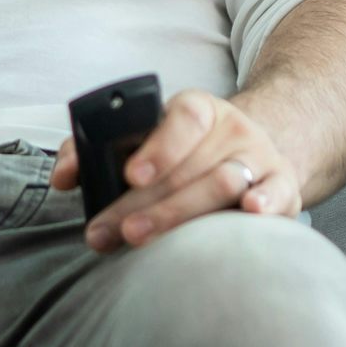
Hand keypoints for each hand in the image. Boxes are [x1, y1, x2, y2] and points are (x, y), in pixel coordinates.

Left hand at [51, 88, 303, 252]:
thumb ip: (91, 150)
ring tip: (140, 237)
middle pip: (191, 166)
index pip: (182, 118)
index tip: (130, 175)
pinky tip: (250, 213)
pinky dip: (266, 203)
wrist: (249, 152)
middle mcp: (231, 130)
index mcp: (196, 110)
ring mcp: (260, 157)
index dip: (158, 147)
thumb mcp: (142, 138)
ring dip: (182, 214)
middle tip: (112, 231)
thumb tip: (62, 179)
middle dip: (146, 203)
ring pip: (226, 183)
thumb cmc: (180, 152)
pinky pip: (281, 193)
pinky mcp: (283, 186)